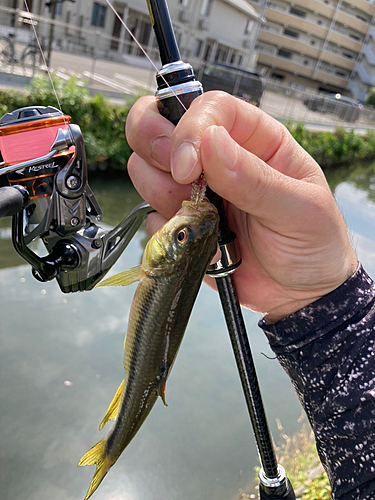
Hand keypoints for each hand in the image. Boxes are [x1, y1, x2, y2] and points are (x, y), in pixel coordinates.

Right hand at [126, 91, 357, 322]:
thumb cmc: (313, 245)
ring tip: (203, 221)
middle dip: (155, 145)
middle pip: (160, 124)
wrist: (299, 296)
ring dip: (162, 193)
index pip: (210, 108)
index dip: (189, 129)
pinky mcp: (181, 225)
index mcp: (255, 140)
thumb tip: (211, 142)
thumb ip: (255, 178)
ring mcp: (195, 192)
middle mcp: (217, 158)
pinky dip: (166, 231)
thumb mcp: (298, 209)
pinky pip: (151, 218)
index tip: (187, 168)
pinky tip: (200, 245)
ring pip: (146, 169)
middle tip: (178, 177)